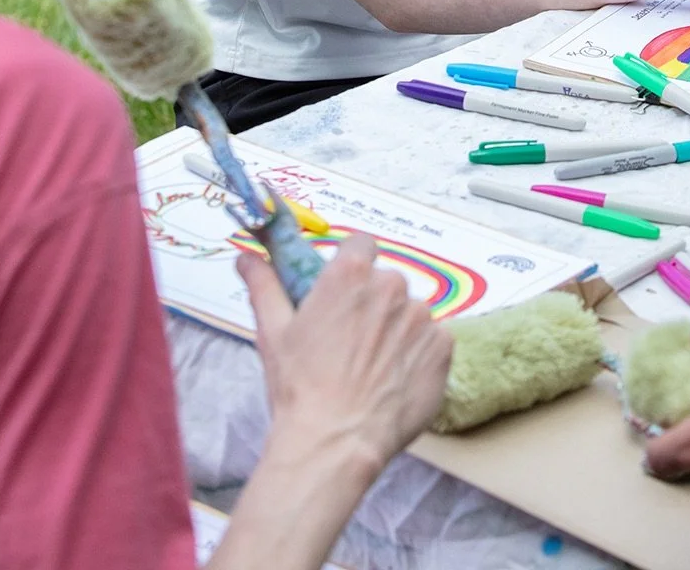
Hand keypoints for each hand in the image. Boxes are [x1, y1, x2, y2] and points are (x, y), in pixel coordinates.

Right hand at [238, 235, 452, 476]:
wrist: (335, 444)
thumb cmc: (299, 386)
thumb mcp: (273, 332)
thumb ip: (264, 285)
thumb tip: (246, 256)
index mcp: (351, 273)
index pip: (361, 245)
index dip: (352, 265)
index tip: (343, 292)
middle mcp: (392, 285)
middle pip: (386, 282)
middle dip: (371, 303)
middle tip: (350, 341)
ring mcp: (422, 317)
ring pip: (409, 313)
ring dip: (396, 330)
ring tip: (372, 368)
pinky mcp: (443, 348)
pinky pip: (433, 340)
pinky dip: (418, 355)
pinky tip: (395, 380)